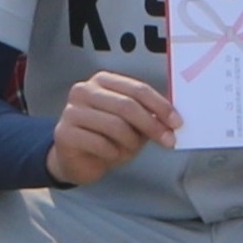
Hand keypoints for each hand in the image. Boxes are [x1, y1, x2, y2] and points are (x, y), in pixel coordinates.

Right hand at [43, 68, 175, 187]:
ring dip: (130, 143)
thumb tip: (172, 120)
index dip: (160, 106)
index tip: (177, 123)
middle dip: (152, 125)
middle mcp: (84, 90)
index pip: (137, 89)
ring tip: (128, 150)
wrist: (77, 161)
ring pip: (115, 125)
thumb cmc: (107, 138)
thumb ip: (148, 117)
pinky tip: (110, 155)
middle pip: (127, 105)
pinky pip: (101, 144)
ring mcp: (71, 111)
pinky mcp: (65, 133)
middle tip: (168, 141)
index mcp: (103, 81)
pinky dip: (113, 153)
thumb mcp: (132, 125)